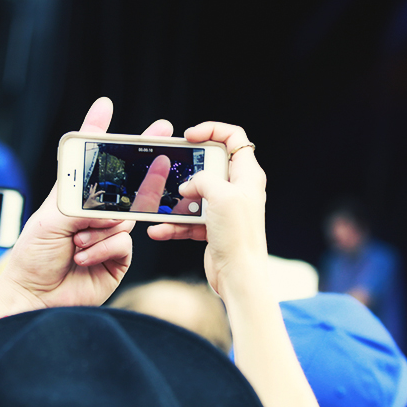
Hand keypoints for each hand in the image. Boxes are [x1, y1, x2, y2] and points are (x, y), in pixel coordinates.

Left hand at [0, 97, 172, 316]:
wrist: (34, 296)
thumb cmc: (33, 256)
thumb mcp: (51, 218)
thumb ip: (80, 201)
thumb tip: (107, 199)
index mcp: (72, 199)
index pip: (89, 163)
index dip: (98, 135)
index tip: (104, 107)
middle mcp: (93, 215)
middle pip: (122, 185)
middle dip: (141, 162)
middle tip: (161, 132)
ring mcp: (107, 237)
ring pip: (123, 218)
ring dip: (98, 229)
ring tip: (76, 242)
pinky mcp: (117, 259)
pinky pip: (123, 243)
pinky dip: (103, 247)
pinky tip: (83, 256)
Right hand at [147, 122, 265, 293]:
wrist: (239, 276)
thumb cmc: (239, 236)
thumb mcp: (220, 196)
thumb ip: (202, 180)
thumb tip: (188, 186)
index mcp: (247, 175)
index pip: (234, 138)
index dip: (212, 130)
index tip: (190, 136)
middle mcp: (237, 190)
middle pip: (209, 167)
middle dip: (187, 171)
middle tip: (172, 172)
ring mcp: (224, 210)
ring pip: (194, 196)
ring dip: (175, 203)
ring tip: (159, 209)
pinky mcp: (212, 229)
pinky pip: (187, 221)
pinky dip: (173, 225)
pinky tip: (158, 230)